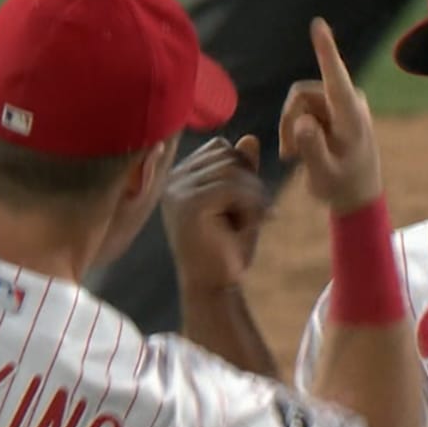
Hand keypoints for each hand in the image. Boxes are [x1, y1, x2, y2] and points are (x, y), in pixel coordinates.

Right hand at [160, 135, 269, 293]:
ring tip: (250, 222)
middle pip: (227, 154)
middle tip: (254, 216)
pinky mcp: (189, 205)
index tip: (250, 203)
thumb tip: (250, 138)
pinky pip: (232, 187)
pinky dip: (251, 205)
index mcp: (180, 176)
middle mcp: (172, 179)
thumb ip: (244, 171)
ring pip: (232, 169)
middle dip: (250, 182)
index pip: (220, 147)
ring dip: (253, 196)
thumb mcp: (241, 203)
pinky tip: (250, 226)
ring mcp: (177, 191)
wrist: (215, 288)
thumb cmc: (228, 249)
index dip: (244, 169)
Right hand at [279, 17, 380, 214]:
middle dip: (288, 120)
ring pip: (298, 102)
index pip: (336, 77)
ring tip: (295, 156)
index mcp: (351, 116)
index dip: (325, 50)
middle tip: (287, 153)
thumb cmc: (343, 188)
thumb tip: (301, 123)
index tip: (318, 24)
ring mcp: (341, 103)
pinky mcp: (333, 108)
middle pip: (301, 94)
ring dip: (291, 127)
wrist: (357, 197)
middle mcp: (349, 102)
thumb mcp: (324, 175)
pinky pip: (302, 108)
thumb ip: (312, 149)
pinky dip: (296, 129)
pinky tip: (302, 151)